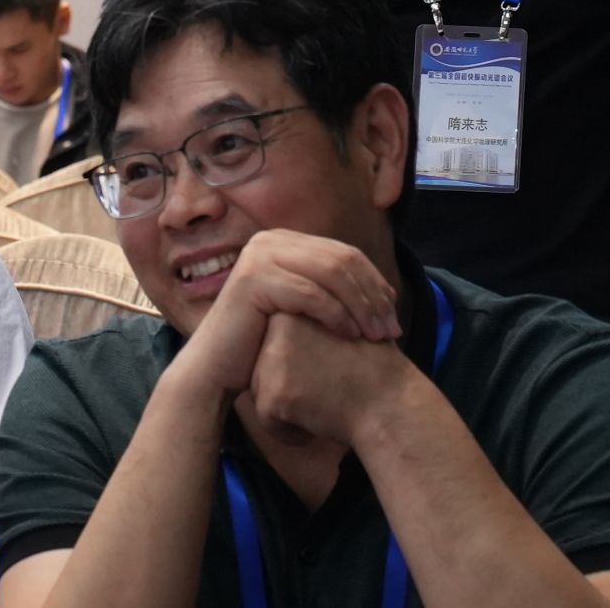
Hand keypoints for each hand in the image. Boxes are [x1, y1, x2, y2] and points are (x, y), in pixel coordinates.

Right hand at [171, 229, 401, 402]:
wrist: (216, 368)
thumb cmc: (262, 343)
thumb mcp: (303, 308)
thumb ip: (332, 291)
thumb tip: (385, 290)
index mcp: (285, 240)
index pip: (344, 253)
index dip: (374, 281)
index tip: (394, 312)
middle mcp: (271, 240)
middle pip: (341, 260)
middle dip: (372, 294)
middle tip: (392, 328)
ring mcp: (260, 256)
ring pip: (330, 274)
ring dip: (361, 305)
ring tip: (378, 334)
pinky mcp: (254, 279)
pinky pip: (310, 293)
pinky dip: (336, 313)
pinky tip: (351, 335)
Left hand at [246, 310, 417, 448]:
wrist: (390, 400)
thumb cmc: (374, 367)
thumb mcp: (343, 324)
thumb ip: (314, 322)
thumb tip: (288, 329)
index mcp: (293, 307)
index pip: (274, 344)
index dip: (300, 364)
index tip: (329, 368)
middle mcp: (277, 327)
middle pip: (262, 366)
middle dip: (289, 384)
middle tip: (327, 385)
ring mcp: (273, 358)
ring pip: (261, 392)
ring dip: (287, 406)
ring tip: (325, 401)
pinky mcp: (275, 392)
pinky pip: (267, 420)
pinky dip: (290, 430)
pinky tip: (319, 420)